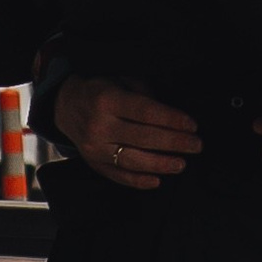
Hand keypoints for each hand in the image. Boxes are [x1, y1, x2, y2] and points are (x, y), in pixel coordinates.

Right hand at [54, 75, 200, 189]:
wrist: (66, 106)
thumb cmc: (100, 91)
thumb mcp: (120, 80)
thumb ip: (144, 94)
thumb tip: (170, 115)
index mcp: (107, 100)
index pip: (146, 112)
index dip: (171, 119)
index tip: (192, 125)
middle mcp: (100, 125)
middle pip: (143, 138)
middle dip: (174, 142)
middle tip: (196, 145)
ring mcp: (95, 148)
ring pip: (132, 161)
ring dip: (161, 164)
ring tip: (181, 164)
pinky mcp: (94, 163)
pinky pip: (118, 176)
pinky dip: (139, 181)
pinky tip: (157, 180)